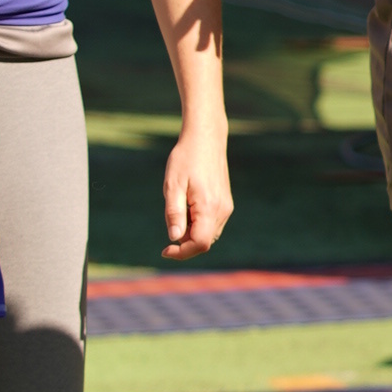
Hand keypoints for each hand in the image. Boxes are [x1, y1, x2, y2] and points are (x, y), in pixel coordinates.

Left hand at [161, 120, 233, 259]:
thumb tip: (174, 238)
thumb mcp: (173, 185)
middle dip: (185, 242)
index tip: (165, 250)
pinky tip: (188, 205)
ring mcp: (226, 207)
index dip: (182, 252)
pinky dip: (198, 224)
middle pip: (204, 242)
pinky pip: (212, 224)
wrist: (206, 138)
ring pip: (209, 234)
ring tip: (180, 207)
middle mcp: (222, 210)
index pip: (199, 243)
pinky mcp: (226, 203)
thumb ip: (174, 214)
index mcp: (209, 207)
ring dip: (191, 233)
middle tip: (170, 221)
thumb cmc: (186, 159)